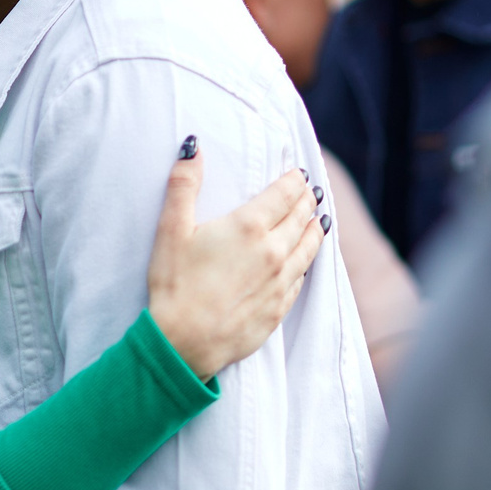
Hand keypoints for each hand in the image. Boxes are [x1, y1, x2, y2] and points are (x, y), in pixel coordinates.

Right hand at [147, 145, 327, 379]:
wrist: (184, 343)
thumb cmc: (175, 285)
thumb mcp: (171, 229)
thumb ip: (183, 184)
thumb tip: (193, 146)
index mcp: (250, 226)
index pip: (285, 193)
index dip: (294, 179)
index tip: (298, 172)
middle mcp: (274, 251)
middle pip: (302, 217)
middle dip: (308, 200)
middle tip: (311, 191)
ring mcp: (281, 282)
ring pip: (310, 247)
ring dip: (316, 228)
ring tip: (319, 218)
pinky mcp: (280, 308)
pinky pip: (302, 278)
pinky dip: (307, 262)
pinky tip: (305, 261)